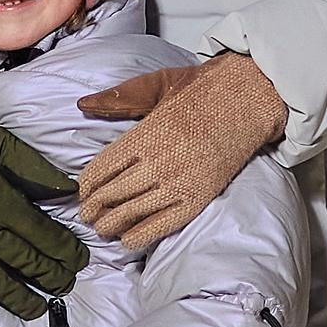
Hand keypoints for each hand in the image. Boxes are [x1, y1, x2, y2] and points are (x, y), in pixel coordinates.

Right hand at [0, 104, 81, 326]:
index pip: (42, 234)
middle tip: (66, 285)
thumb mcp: (3, 144)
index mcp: (0, 202)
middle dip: (50, 276)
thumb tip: (70, 191)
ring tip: (39, 308)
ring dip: (20, 298)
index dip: (65, 250)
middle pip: (23, 261)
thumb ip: (36, 169)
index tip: (80, 260)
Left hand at [77, 49, 285, 251]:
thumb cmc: (201, 91)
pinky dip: (143, 234)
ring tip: (101, 229)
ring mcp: (178, 183)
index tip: (81, 192)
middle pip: (114, 192)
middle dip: (95, 207)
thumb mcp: (156, 85)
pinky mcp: (198, 197)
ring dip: (112, 223)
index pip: (103, 167)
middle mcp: (157, 162)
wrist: (246, 101)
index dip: (88, 184)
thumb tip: (85, 104)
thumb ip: (119, 99)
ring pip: (134, 211)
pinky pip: (164, 223)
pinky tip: (128, 240)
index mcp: (144, 135)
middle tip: (86, 215)